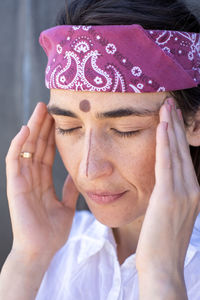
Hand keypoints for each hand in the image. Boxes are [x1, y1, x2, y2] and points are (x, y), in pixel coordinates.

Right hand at [6, 102, 78, 260]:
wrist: (41, 251)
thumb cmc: (52, 231)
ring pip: (26, 148)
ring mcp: (22, 180)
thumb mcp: (66, 206)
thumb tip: (77, 176)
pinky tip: (27, 129)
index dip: (53, 135)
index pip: (47, 152)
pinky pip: (15, 161)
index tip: (59, 119)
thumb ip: (69, 189)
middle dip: (43, 126)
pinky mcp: (15, 186)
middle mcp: (31, 177)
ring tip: (40, 110)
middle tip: (49, 106)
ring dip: (32, 128)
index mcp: (43, 181)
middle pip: (37, 146)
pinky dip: (19, 145)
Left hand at [135, 98, 199, 275]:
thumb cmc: (161, 242)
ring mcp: (183, 192)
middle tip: (170, 104)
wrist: (162, 266)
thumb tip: (162, 183)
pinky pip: (166, 163)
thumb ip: (168, 196)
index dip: (178, 136)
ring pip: (176, 152)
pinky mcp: (168, 196)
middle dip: (176, 125)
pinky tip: (162, 126)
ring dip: (171, 127)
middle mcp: (191, 189)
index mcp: (191, 192)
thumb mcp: (169, 214)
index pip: (183, 158)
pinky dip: (165, 143)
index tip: (171, 118)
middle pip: (182, 150)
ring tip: (166, 107)